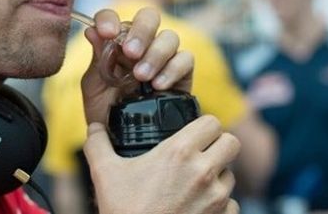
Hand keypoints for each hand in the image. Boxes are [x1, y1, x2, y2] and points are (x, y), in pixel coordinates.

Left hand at [80, 8, 193, 124]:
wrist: (125, 145)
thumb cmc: (107, 114)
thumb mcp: (94, 88)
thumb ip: (96, 60)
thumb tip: (91, 31)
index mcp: (115, 42)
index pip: (113, 18)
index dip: (109, 19)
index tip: (106, 32)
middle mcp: (141, 44)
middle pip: (149, 17)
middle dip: (140, 31)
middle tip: (130, 52)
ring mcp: (163, 58)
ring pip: (169, 37)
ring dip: (155, 54)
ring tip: (142, 76)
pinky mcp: (182, 75)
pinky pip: (185, 59)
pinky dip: (172, 69)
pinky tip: (158, 86)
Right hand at [84, 116, 240, 213]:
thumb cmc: (123, 211)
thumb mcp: (103, 173)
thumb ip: (98, 143)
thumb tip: (94, 127)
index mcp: (179, 152)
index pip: (212, 122)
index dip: (202, 124)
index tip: (191, 131)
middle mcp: (204, 172)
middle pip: (231, 143)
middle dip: (217, 144)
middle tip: (199, 151)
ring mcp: (217, 198)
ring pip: (231, 174)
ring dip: (217, 174)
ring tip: (194, 180)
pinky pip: (232, 203)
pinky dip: (220, 203)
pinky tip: (198, 204)